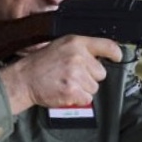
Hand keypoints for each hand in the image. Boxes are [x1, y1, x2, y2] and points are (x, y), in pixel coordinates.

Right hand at [0, 35, 121, 114]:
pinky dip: (78, 98)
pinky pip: (87, 98)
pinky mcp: (73, 90)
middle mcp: (78, 57)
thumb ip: (83, 49)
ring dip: (83, 88)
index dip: (116, 53)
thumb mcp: (63, 46)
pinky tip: (66, 91)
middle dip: (90, 76)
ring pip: (94, 87)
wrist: (23, 79)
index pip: (107, 45)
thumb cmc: (43, 64)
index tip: (117, 57)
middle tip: (73, 74)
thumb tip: (104, 54)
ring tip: (67, 82)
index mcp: (77, 43)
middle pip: (101, 72)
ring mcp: (76, 74)